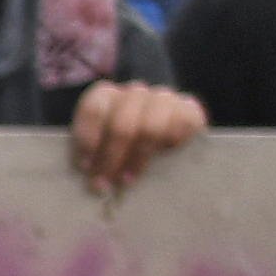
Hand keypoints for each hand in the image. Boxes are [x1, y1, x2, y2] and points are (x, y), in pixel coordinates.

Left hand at [69, 79, 206, 195]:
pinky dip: (173, 143)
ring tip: (129, 179)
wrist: (165, 133)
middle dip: (111, 158)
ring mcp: (163, 97)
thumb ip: (93, 153)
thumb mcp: (100, 145)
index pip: (93, 110)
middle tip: (105, 183)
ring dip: (138, 158)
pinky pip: (182, 124)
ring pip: (151, 126)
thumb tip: (91, 178)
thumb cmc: (122, 145)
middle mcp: (134, 92)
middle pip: (122, 124)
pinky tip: (166, 157)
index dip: (88, 140)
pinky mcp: (188, 108)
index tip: (86, 167)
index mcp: (106, 95)